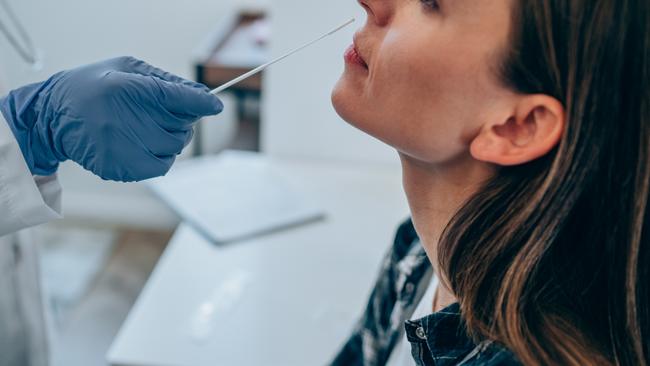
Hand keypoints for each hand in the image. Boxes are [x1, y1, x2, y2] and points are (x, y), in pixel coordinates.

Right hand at [0, 56, 222, 181]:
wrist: (53, 116)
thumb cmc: (95, 86)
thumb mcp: (127, 69)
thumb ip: (167, 82)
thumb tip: (203, 97)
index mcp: (129, 89)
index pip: (180, 99)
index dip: (202, 103)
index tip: (215, 105)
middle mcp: (127, 121)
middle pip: (182, 129)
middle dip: (183, 122)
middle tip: (167, 114)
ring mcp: (124, 149)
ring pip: (174, 150)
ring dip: (171, 140)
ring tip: (150, 128)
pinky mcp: (121, 169)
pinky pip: (159, 166)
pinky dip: (159, 156)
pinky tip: (142, 143)